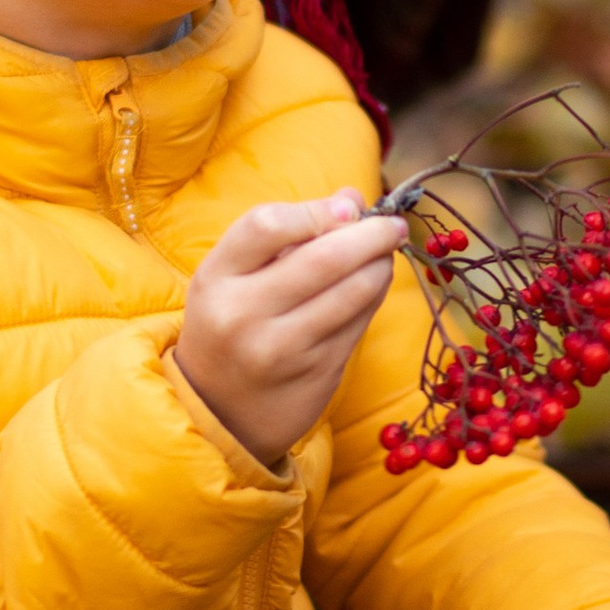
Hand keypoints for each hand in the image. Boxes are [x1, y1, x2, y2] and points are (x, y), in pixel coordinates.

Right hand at [174, 191, 405, 470]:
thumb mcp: (235, 275)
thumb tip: (351, 199)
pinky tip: (371, 287)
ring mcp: (282, 349)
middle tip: (393, 225)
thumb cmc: (230, 324)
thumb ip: (288, 233)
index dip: (317, 210)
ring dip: (380, 266)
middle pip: (323, 259)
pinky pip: (359, 324)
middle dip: (370, 235)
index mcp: (216, 278)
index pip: (268, 225)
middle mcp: (244, 314)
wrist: (218, 410)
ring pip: (353, 293)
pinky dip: (373, 298)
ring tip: (385, 255)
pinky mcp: (317, 374)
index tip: (348, 207)